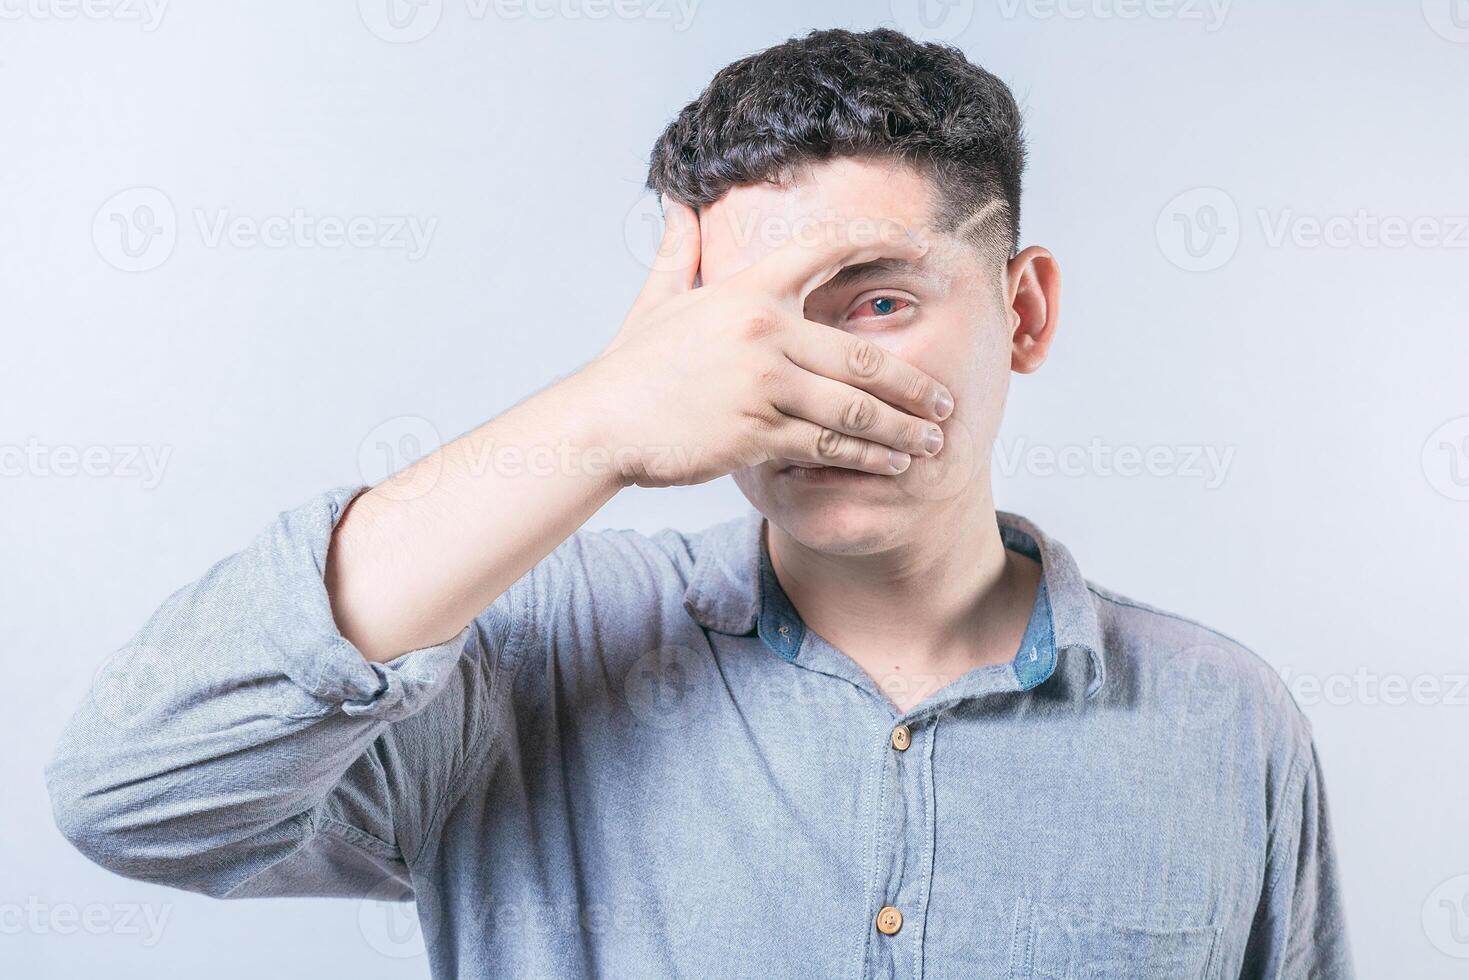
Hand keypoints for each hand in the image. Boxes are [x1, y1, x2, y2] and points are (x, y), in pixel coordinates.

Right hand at [580, 199, 954, 487]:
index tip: (924, 250)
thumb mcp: (658, 298)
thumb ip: (679, 248)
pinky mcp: (755, 433)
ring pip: (853, 409)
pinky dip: (864, 459)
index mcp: (748, 290)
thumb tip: (676, 200)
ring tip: (932, 443)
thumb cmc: (633, 364)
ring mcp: (761, 385)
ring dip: (901, 430)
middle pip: (863, 355)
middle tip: (946, 401)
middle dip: (914, 384)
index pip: (828, 248)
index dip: (881, 239)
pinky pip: (825, 447)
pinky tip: (889, 465)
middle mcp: (763, 332)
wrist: (600, 423)